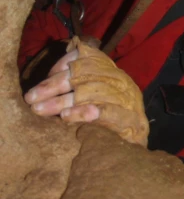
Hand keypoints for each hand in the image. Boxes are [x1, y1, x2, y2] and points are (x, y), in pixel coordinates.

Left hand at [25, 37, 148, 145]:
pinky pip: (102, 112)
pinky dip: (81, 113)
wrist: (138, 140)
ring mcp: (126, 98)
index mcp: (112, 71)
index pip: (87, 57)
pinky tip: (65, 117)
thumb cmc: (113, 118)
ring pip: (88, 92)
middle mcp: (119, 80)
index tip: (44, 78)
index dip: (62, 65)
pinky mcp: (128, 118)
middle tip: (31, 98)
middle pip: (83, 75)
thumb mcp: (98, 93)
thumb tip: (48, 80)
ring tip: (39, 109)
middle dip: (53, 85)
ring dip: (60, 101)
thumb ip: (80, 83)